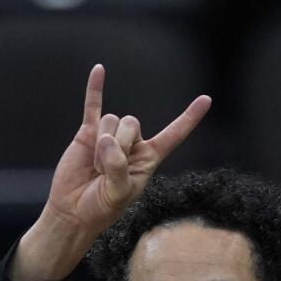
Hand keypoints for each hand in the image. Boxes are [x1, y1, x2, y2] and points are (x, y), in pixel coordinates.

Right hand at [44, 63, 211, 241]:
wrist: (73, 211)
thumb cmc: (101, 208)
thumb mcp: (118, 195)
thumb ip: (118, 169)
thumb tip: (107, 140)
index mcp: (149, 159)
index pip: (173, 135)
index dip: (189, 119)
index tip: (207, 99)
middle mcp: (133, 145)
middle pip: (132, 123)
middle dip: (119, 144)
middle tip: (105, 171)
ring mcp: (110, 137)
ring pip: (112, 120)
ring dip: (100, 145)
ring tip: (94, 167)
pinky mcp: (87, 134)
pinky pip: (93, 106)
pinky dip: (95, 88)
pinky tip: (99, 69)